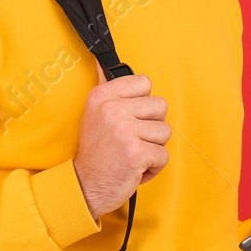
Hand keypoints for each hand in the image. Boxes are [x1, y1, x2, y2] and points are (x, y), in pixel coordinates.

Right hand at [73, 60, 170, 220]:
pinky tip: (135, 168)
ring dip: (153, 148)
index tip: (129, 117)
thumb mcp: (93, 114)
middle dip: (151, 127)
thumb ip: (105, 89)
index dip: (143, 104)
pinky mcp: (137, 153)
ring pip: (165, 132)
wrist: (85, 187)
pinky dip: (153, 167)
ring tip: (132, 154)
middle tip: (131, 140)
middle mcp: (111, 110)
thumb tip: (101, 64)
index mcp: (102, 97)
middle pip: (160, 106)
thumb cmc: (95, 153)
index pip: (144, 82)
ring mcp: (124, 131)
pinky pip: (163, 155)